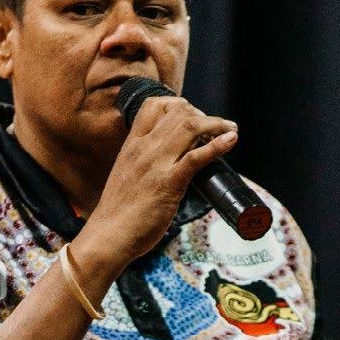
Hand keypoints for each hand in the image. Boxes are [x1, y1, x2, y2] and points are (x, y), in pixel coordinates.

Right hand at [83, 96, 237, 263]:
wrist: (108, 235)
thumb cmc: (117, 212)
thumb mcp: (126, 175)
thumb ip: (142, 163)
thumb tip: (163, 162)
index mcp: (132, 145)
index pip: (153, 106)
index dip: (177, 104)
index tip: (191, 115)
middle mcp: (144, 149)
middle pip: (177, 112)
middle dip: (202, 114)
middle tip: (217, 126)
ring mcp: (157, 164)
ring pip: (190, 127)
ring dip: (216, 124)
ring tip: (230, 129)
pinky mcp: (169, 183)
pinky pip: (196, 157)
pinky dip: (218, 145)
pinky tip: (231, 140)